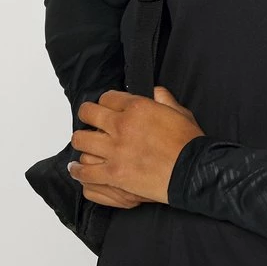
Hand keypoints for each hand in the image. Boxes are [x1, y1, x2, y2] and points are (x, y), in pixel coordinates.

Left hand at [68, 86, 204, 204]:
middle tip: (88, 119)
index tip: (106, 107)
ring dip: (81, 141)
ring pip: (81, 140)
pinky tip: (76, 168)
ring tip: (82, 143)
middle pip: (89, 114)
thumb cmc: (187, 143)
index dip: (106, 101)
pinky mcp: (113, 174)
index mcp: (138, 107)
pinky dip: (78, 170)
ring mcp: (115, 150)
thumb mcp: (180, 112)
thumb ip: (164, 99)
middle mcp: (122, 125)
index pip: (108, 97)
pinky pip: (85, 171)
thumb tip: (155, 92)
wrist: (191, 171)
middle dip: (87, 114)